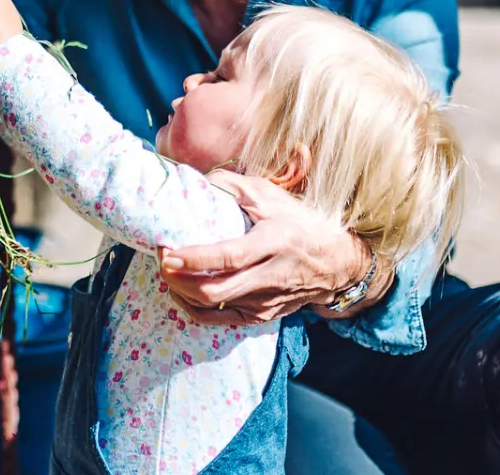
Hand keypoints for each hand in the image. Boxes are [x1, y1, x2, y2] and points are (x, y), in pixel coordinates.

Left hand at [154, 169, 370, 327]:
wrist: (339, 263)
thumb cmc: (302, 223)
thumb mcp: (273, 196)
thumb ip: (234, 185)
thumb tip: (198, 181)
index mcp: (275, 242)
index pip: (230, 257)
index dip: (195, 258)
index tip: (167, 252)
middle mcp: (271, 277)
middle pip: (214, 290)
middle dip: (177, 278)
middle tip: (160, 258)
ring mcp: (266, 302)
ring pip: (212, 307)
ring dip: (180, 291)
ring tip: (167, 270)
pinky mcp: (261, 316)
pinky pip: (219, 319)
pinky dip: (193, 307)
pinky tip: (180, 291)